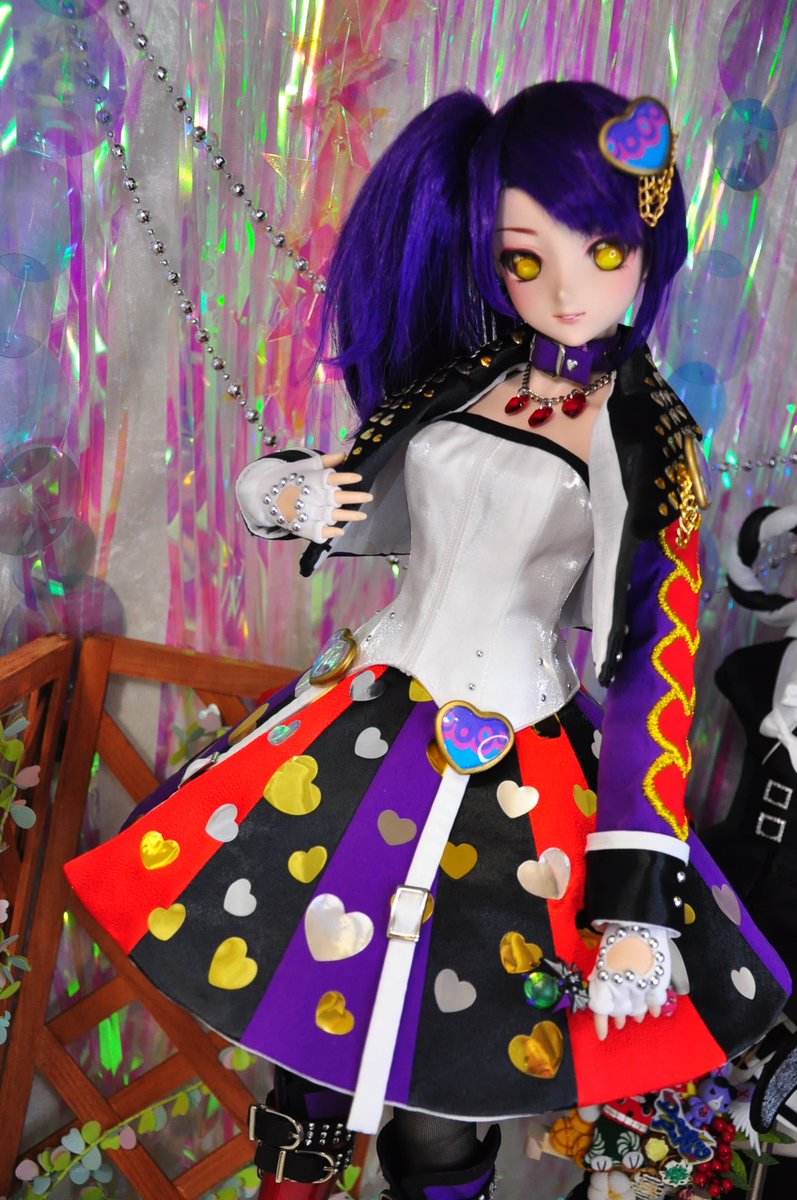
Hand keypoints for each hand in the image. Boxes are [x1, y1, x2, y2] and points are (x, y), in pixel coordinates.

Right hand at [294, 452, 371, 540]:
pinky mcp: (301, 527)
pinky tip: (340, 531)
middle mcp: (310, 497)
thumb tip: (344, 455)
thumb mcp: (304, 465)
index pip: (331, 478)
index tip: (358, 478)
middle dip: (354, 497)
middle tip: (369, 496)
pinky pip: (317, 532)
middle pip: (335, 498)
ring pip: (331, 516)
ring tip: (363, 515)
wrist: (262, 493)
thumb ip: (325, 462)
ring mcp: (306, 513)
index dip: (345, 478)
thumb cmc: (288, 476)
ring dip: (348, 516)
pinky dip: (329, 533)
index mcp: (311, 480)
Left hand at [588, 923, 670, 1040]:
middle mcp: (620, 988)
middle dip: (620, 1018)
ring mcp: (640, 987)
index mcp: (603, 980)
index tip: (602, 1035)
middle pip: (620, 1011)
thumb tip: (598, 984)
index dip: (601, 1024)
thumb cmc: (617, 934)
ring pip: (638, 1009)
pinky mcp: (657, 983)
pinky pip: (656, 1002)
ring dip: (637, 1014)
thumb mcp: (603, 954)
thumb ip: (601, 973)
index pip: (601, 1009)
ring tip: (638, 1017)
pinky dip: (654, 1008)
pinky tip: (654, 1012)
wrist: (637, 920)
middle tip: (620, 1023)